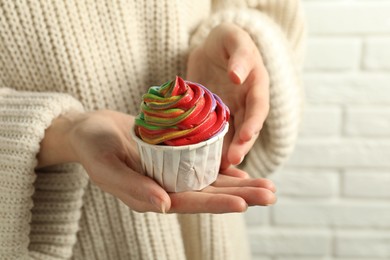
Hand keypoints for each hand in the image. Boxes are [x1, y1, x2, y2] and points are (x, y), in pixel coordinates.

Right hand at [37, 110, 275, 212]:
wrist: (90, 130)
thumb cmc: (93, 148)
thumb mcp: (105, 167)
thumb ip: (132, 188)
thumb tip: (164, 207)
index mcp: (151, 195)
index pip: (189, 202)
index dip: (216, 203)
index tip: (242, 203)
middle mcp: (166, 188)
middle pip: (208, 194)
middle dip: (240, 196)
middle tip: (270, 195)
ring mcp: (171, 174)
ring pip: (211, 181)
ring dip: (240, 184)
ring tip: (268, 186)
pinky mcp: (174, 158)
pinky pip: (202, 165)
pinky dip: (223, 168)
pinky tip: (242, 172)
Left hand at [187, 23, 269, 168]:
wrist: (211, 48)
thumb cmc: (226, 40)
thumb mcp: (233, 39)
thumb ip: (239, 56)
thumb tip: (238, 76)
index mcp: (256, 86)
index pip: (258, 108)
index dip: (254, 124)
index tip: (246, 137)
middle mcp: (246, 103)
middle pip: (247, 129)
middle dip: (241, 146)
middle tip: (231, 162)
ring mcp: (231, 112)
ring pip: (231, 136)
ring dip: (226, 153)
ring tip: (216, 169)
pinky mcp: (215, 117)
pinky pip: (215, 134)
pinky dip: (210, 148)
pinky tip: (202, 160)